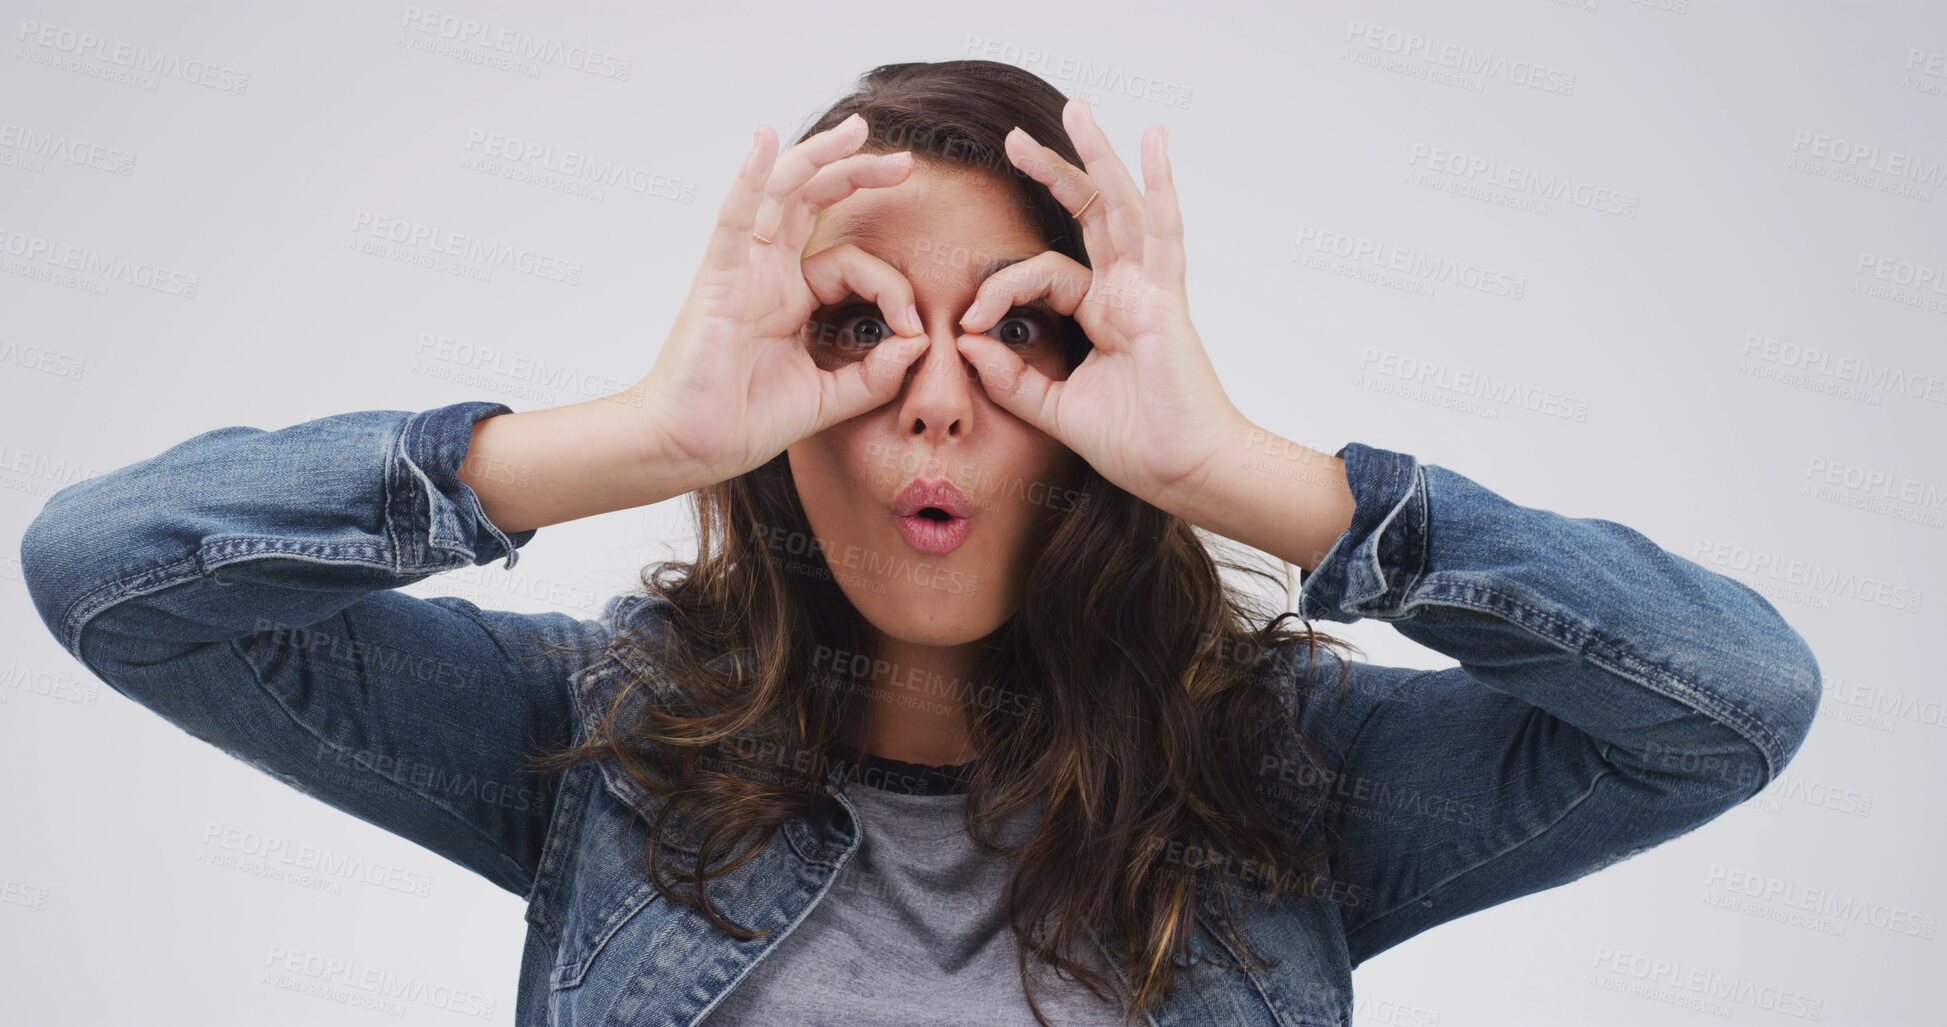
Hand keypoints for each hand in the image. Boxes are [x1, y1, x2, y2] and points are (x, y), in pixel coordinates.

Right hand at [632, 114, 931, 490]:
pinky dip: (750, 176)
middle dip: (859, 175)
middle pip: (814, 203)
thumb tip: (918, 344)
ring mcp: (742, 270)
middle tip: (905, 162)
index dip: (893, 289)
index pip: (852, 264)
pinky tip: (763, 139)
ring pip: (782, 194)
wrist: (690, 448)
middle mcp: (768, 275)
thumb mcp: (828, 398)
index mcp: (792, 299)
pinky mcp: (718, 277)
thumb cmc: (743, 423)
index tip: (914, 329)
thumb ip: (874, 375)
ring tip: (858, 131)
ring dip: (819, 157)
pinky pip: (736, 217)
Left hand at [954, 98, 1248, 516]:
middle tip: (1015, 138)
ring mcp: (1150, 290)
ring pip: (1121, 207)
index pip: (1045, 275)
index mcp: (1103, 317)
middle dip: (1055, 173)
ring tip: (1076, 110)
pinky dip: (1160, 184)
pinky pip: (1164, 231)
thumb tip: (964, 341)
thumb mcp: (1055, 411)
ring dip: (1098, 157)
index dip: (1000, 289)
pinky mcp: (1167, 298)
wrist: (1183, 472)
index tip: (968, 319)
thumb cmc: (1138, 446)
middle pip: (1089, 216)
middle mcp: (1127, 294)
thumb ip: (1011, 378)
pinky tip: (1155, 141)